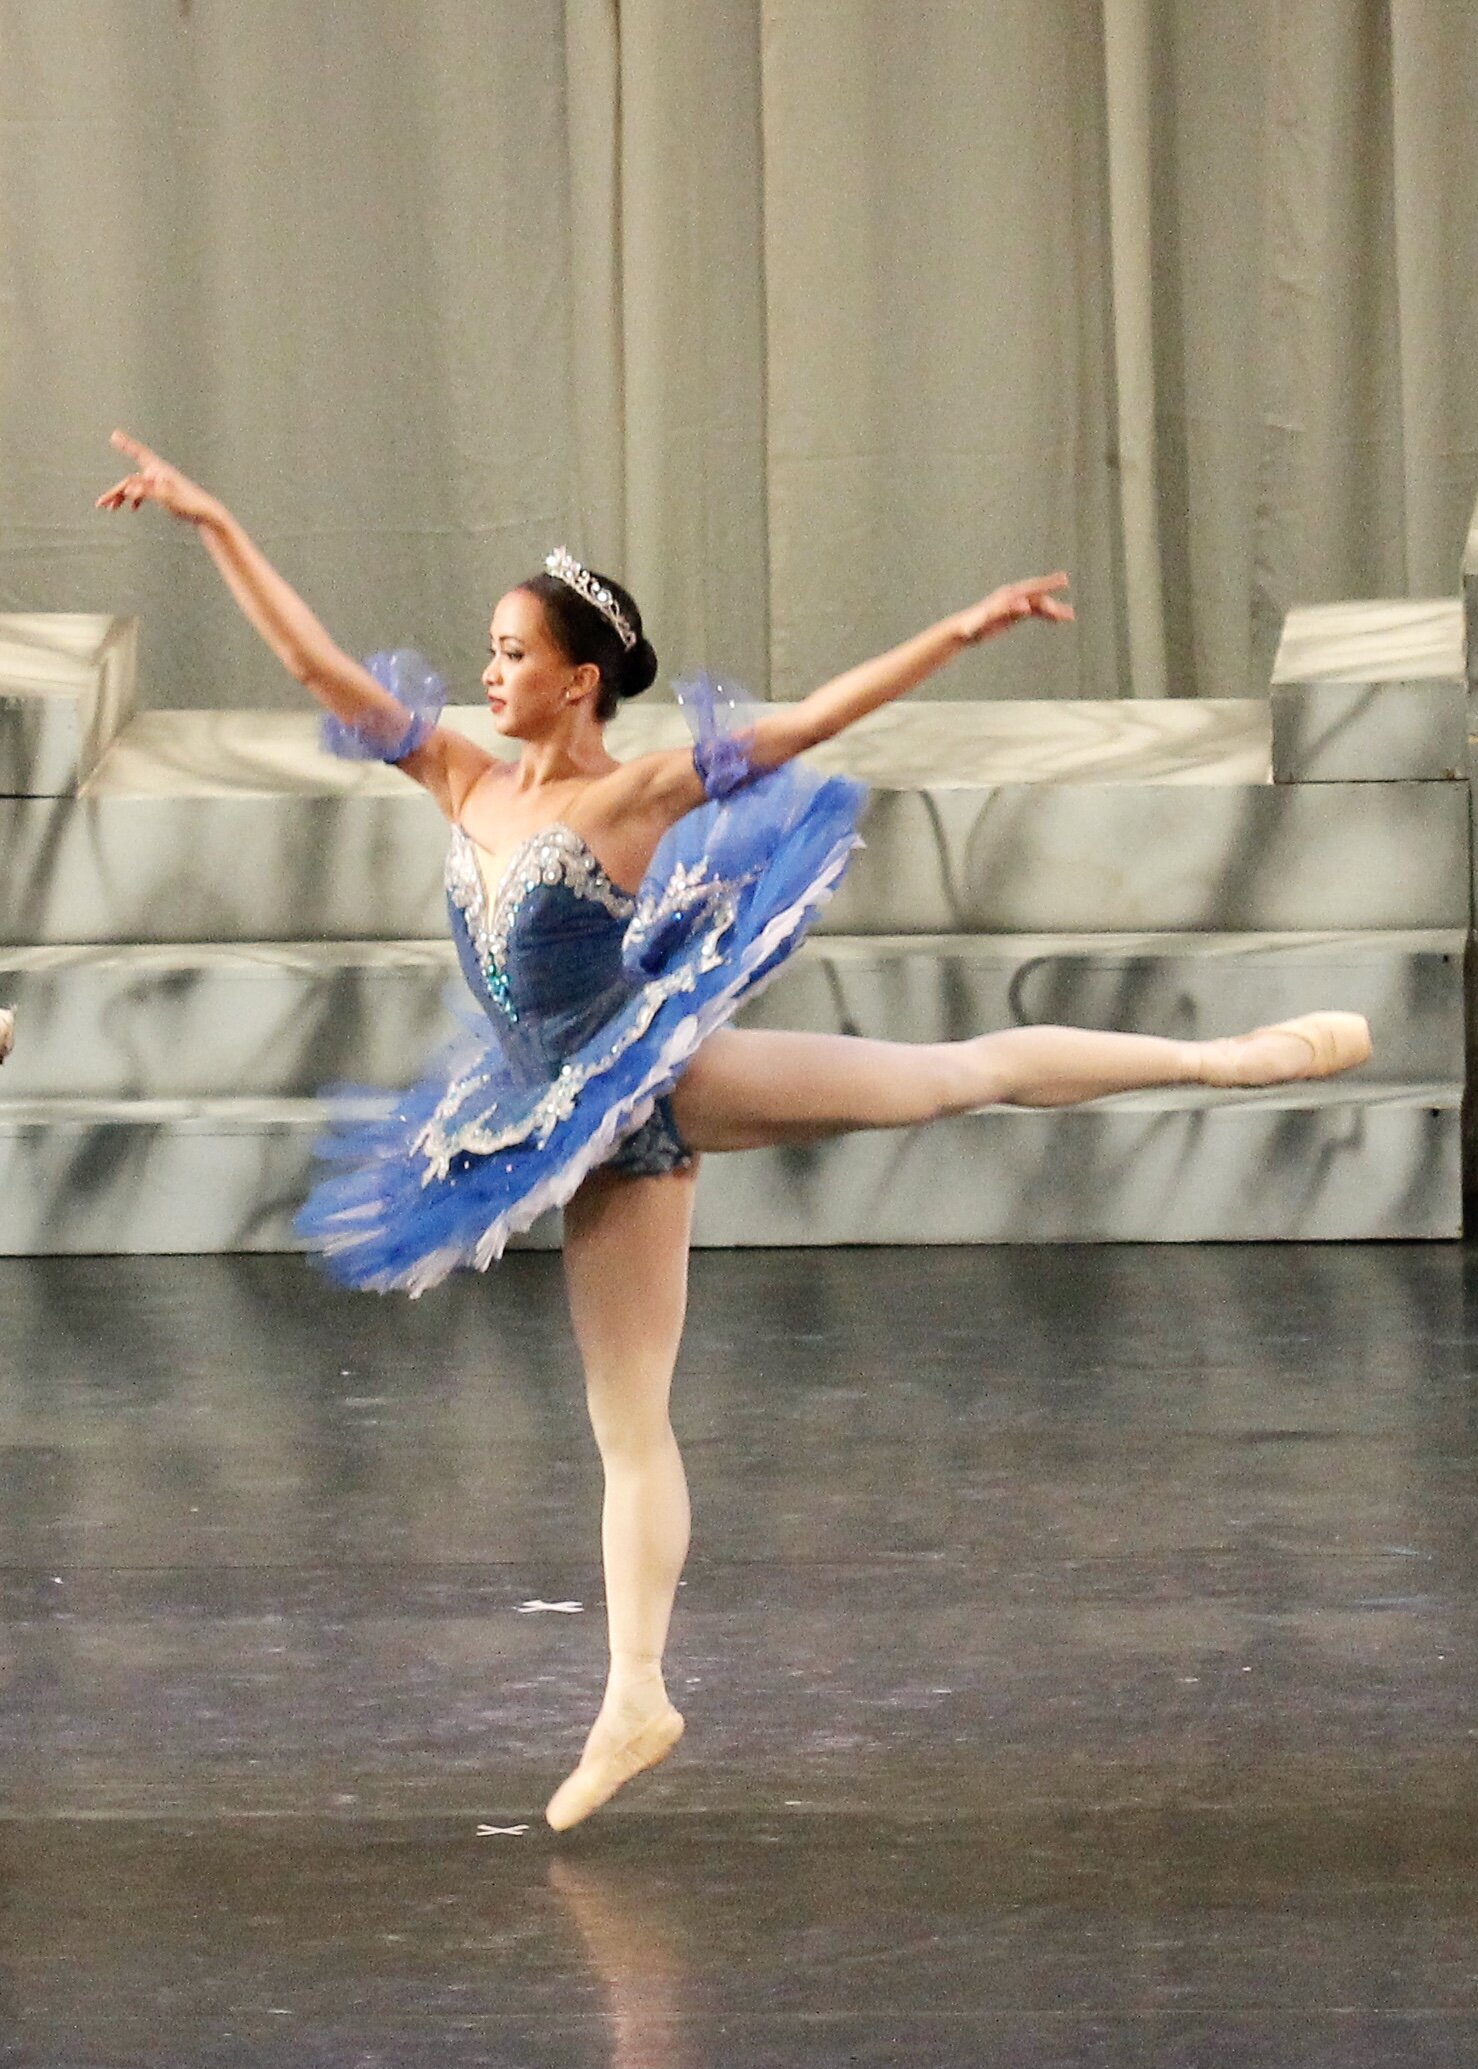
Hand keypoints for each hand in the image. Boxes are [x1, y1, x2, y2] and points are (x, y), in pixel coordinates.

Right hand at [95, 430, 221, 525]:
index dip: (126, 445)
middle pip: (130, 480)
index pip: (139, 454)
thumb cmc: (188, 504)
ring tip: (109, 508)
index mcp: (159, 470)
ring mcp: (159, 483)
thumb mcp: (167, 498)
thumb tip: (127, 489)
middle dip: (114, 492)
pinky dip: (136, 499)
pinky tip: (132, 509)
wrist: (206, 514)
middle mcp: (157, 474)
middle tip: (100, 504)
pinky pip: (144, 493)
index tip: (114, 435)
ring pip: (135, 487)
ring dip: (121, 497)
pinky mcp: (163, 492)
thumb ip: (147, 491)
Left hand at [954, 572, 1073, 645]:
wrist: (963, 631)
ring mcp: (1015, 605)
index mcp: (1006, 596)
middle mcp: (1012, 597)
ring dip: (1055, 609)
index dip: (1045, 583)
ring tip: (1071, 615)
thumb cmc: (967, 627)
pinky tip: (1058, 620)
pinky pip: (1036, 613)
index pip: (1029, 588)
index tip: (1061, 579)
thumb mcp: (979, 622)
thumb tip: (1017, 609)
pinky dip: (1048, 616)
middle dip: (1051, 590)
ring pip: (1039, 604)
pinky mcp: (1016, 615)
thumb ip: (993, 615)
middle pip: (1036, 594)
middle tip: (1066, 585)